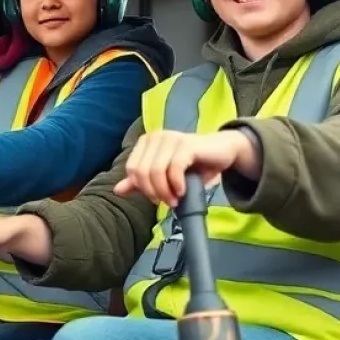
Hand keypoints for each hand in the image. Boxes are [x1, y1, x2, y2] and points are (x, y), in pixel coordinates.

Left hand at [114, 129, 258, 207]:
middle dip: (153, 192)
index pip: (131, 169)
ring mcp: (171, 138)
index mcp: (146, 142)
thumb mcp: (164, 176)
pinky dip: (176, 184)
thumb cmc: (193, 165)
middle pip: (142, 171)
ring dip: (165, 191)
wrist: (221, 153)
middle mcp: (156, 137)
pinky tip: (183, 191)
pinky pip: (174, 167)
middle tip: (168, 202)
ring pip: (155, 171)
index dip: (142, 188)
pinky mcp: (186, 144)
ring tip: (176, 199)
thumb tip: (117, 190)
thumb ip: (141, 181)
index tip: (157, 199)